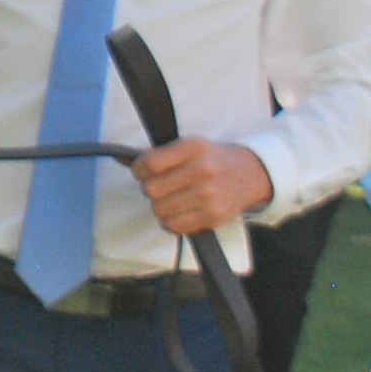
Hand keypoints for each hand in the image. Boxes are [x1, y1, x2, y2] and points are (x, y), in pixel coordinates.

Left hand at [131, 139, 270, 235]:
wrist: (249, 174)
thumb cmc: (211, 158)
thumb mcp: (189, 145)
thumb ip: (158, 153)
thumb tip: (120, 157)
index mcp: (193, 147)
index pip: (150, 163)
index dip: (139, 169)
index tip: (143, 170)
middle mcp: (202, 170)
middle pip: (151, 189)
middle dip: (150, 188)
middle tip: (160, 185)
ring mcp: (208, 195)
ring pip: (160, 210)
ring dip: (160, 205)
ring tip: (171, 198)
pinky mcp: (212, 216)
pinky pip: (173, 226)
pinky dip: (170, 220)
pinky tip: (178, 210)